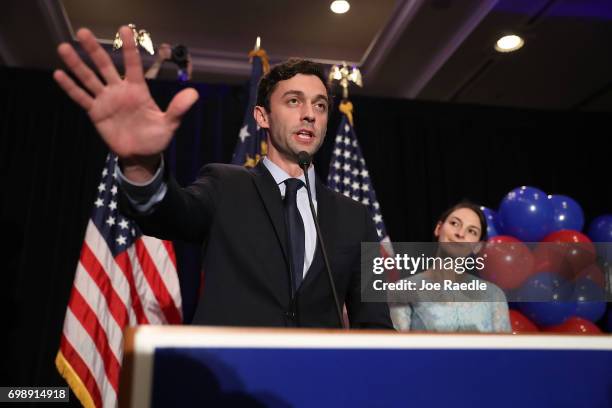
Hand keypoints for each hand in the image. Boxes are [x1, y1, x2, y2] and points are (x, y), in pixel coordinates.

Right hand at [53, 27, 197, 178]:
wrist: (142, 155)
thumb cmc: (156, 138)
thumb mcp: (169, 124)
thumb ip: (178, 109)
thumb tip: (194, 93)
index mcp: (138, 90)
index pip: (133, 65)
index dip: (130, 48)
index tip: (125, 29)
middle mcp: (120, 91)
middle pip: (106, 66)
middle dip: (95, 50)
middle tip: (83, 32)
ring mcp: (106, 100)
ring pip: (90, 78)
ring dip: (77, 64)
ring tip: (63, 47)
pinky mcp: (96, 112)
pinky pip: (81, 98)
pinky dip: (70, 87)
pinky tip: (59, 74)